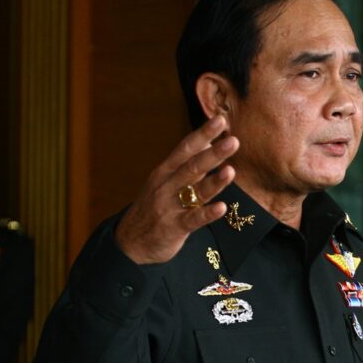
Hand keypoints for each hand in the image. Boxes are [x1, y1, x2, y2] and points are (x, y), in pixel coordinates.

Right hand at [114, 115, 238, 264]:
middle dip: (213, 153)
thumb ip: (187, 163)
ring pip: (194, 191)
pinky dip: (207, 214)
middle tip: (233, 141)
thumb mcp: (165, 181)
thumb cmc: (153, 208)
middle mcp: (166, 186)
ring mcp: (169, 207)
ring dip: (214, 181)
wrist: (129, 242)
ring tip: (231, 170)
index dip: (203, 134)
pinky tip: (221, 208)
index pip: (186, 148)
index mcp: (165, 172)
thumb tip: (207, 141)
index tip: (220, 119)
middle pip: (192, 167)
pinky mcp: (174, 228)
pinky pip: (193, 220)